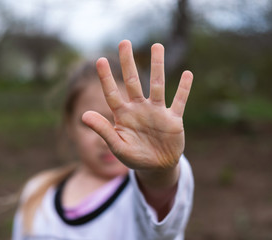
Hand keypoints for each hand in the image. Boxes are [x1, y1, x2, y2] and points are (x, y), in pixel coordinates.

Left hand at [82, 40, 192, 170]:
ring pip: (157, 85)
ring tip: (157, 46)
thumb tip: (83, 115)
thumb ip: (103, 130)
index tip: (100, 60)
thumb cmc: (134, 156)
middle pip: (132, 81)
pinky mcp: (173, 119)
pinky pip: (179, 101)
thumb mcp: (118, 146)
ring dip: (157, 67)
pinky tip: (188, 74)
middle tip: (124, 42)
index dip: (106, 78)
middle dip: (128, 63)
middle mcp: (139, 108)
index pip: (112, 93)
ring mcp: (157, 112)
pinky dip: (184, 89)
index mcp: (123, 115)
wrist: (156, 166)